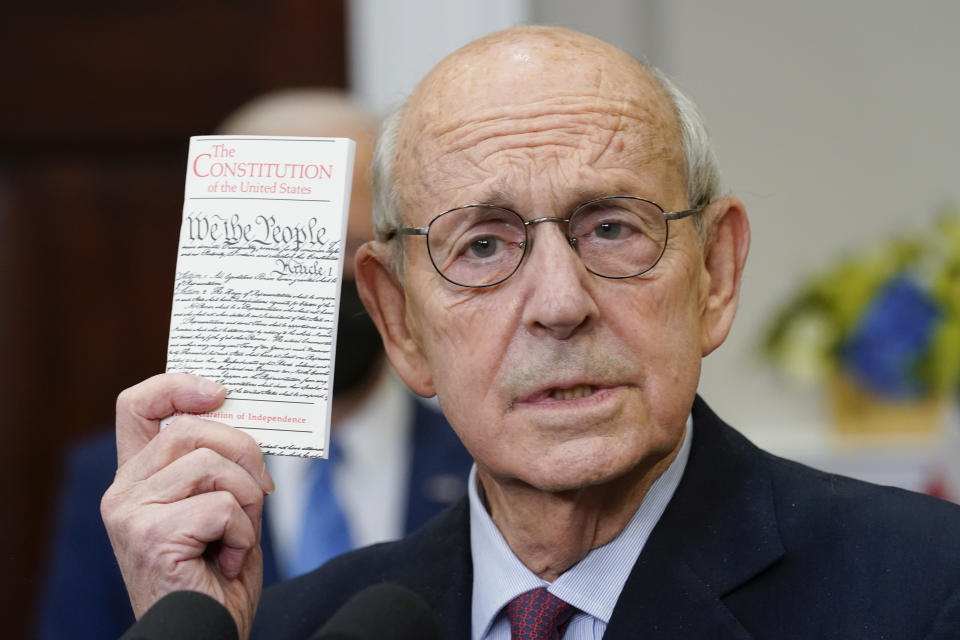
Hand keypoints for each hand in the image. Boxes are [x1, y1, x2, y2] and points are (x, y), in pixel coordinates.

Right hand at [101, 373, 273, 638]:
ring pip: (212, 464)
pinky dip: (244, 534)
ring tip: (240, 537)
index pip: (136, 405)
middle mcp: (123, 491)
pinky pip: (222, 506)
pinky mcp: (151, 536)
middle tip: (264, 490)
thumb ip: (217, 463)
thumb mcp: (220, 505)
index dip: (176, 385)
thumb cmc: (217, 575)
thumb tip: (245, 415)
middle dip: (246, 452)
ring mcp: (131, 513)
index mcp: (137, 478)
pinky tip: (231, 561)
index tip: (219, 391)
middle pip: (193, 429)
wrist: (207, 634)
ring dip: (249, 500)